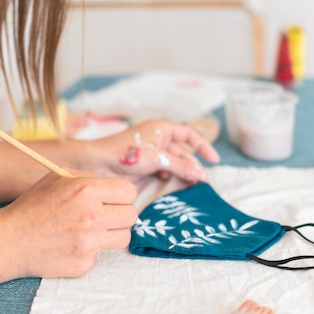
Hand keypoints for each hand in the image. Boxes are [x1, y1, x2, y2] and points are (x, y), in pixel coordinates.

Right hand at [0, 170, 136, 278]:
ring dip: (112, 232)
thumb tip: (115, 187)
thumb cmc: (34, 205)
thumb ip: (90, 178)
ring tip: (92, 228)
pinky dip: (92, 249)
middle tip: (106, 213)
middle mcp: (91, 216)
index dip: (122, 194)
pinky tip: (73, 243)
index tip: (115, 197)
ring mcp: (88, 243)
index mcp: (86, 189)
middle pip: (132, 215)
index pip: (129, 192)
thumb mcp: (59, 177)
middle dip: (120, 212)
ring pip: (124, 236)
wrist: (10, 240)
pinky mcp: (84, 263)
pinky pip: (102, 254)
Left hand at [87, 119, 219, 182]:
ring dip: (183, 172)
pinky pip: (164, 169)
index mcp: (161, 129)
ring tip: (192, 185)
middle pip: (182, 151)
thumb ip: (180, 165)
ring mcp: (151, 152)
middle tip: (203, 181)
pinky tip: (172, 183)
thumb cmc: (127, 153)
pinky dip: (170, 176)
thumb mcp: (157, 158)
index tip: (214, 160)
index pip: (188, 134)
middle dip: (193, 164)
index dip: (203, 146)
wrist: (99, 164)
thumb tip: (201, 174)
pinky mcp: (145, 165)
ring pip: (174, 162)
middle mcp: (157, 138)